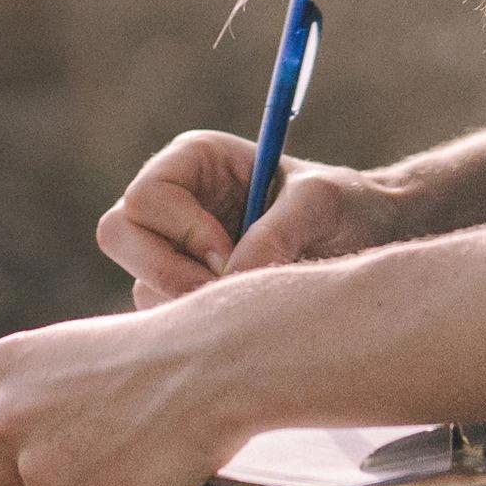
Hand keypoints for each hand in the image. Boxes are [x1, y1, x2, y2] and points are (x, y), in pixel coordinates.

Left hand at [0, 295, 257, 485]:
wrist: (212, 367)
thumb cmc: (157, 353)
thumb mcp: (76, 355)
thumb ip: (36, 396)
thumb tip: (22, 445)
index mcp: (7, 367)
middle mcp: (8, 421)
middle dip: (22, 474)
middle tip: (77, 452)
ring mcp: (42, 470)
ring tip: (132, 445)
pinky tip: (146, 471)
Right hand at [94, 128, 397, 304]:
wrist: (367, 242)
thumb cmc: (346, 206)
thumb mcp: (323, 202)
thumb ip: (279, 231)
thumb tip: (233, 276)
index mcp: (193, 161)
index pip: (145, 198)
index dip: (182, 231)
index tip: (231, 255)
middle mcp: (172, 201)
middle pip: (118, 236)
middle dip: (167, 272)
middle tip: (227, 292)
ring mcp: (172, 249)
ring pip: (140, 284)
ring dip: (189, 303)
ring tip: (251, 301)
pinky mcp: (183, 290)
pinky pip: (163, 318)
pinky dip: (198, 325)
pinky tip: (245, 315)